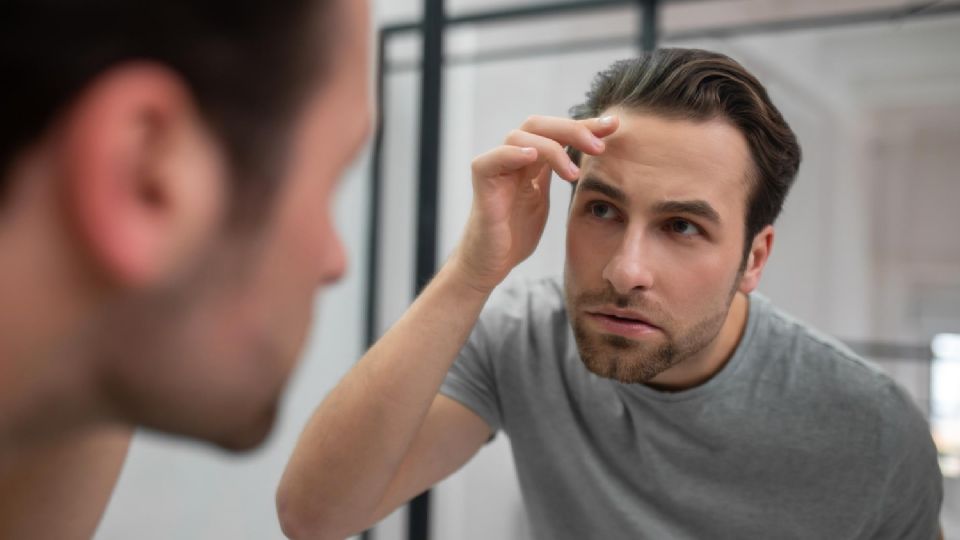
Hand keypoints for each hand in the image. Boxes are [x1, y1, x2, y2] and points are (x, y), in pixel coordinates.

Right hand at [451, 114, 619, 292]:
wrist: (490, 263)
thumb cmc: (515, 235)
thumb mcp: (545, 200)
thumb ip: (559, 175)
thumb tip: (591, 160)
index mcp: (529, 161)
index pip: (557, 132)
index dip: (585, 126)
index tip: (613, 126)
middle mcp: (512, 158)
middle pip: (540, 125)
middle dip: (573, 130)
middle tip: (599, 146)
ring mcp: (496, 168)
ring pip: (521, 136)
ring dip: (551, 148)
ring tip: (572, 173)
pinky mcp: (482, 183)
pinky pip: (493, 159)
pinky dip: (512, 154)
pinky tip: (532, 158)